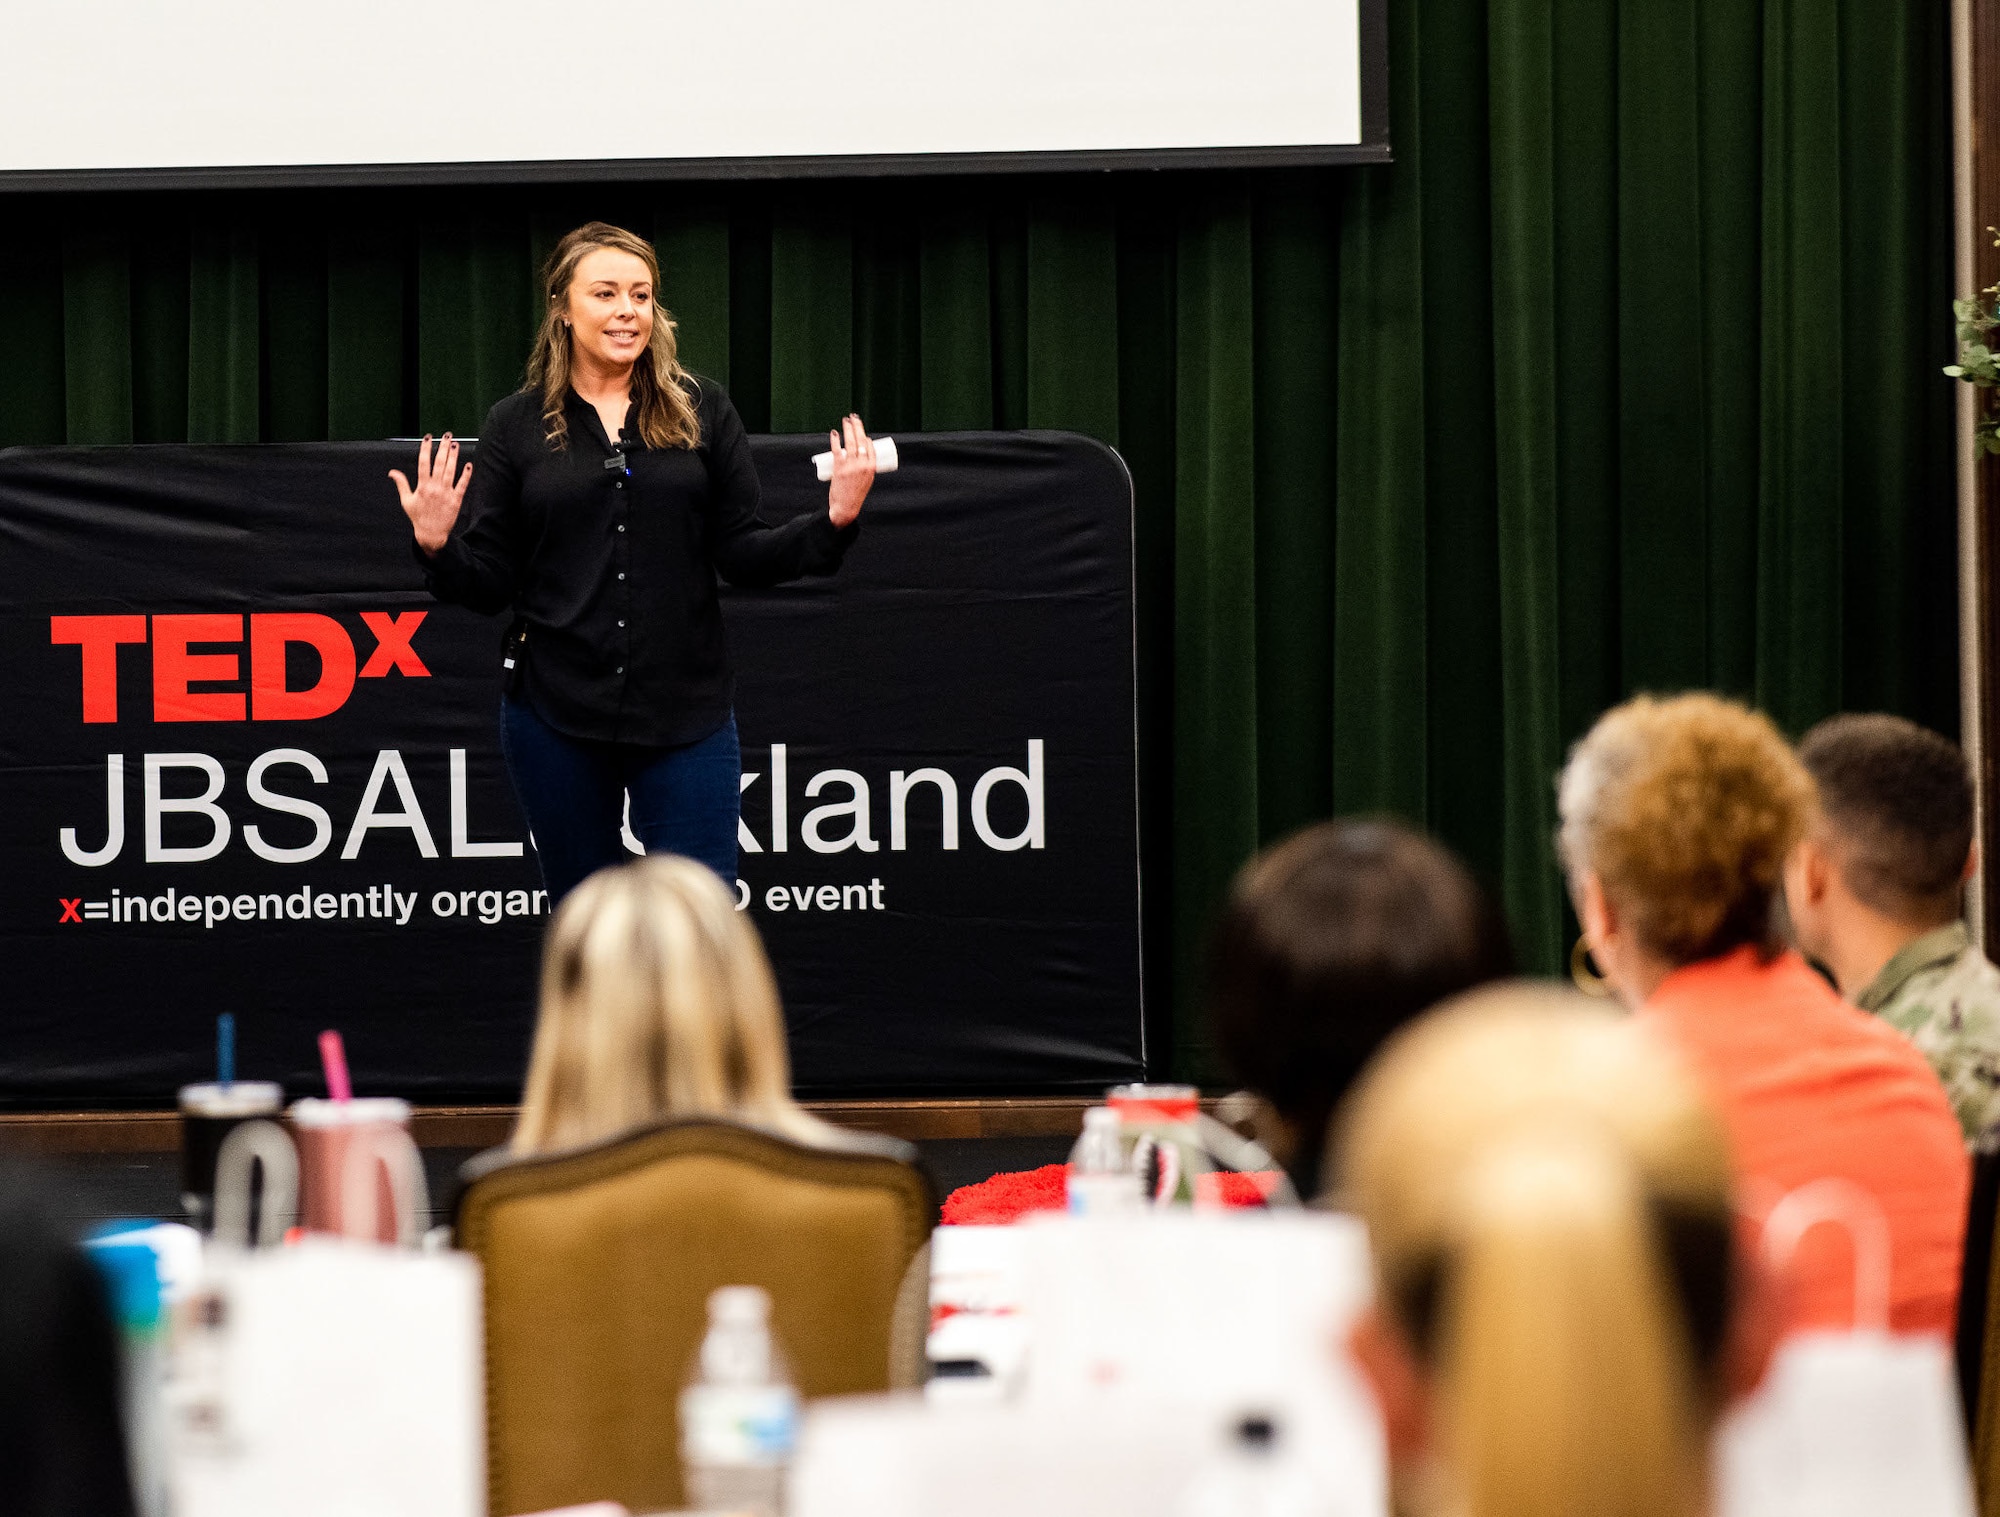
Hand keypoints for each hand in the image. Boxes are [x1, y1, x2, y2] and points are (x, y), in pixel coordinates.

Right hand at [389, 434, 473, 555]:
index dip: (426, 449)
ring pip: (450, 471)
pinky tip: (468, 465)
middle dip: (443, 448)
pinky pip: (462, 485)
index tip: (428, 438)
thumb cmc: (418, 517)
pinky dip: (466, 475)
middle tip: (446, 435)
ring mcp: (446, 493)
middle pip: (439, 463)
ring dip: (453, 457)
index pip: (423, 463)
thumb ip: (401, 484)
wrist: (431, 534)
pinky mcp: (456, 500)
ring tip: (455, 444)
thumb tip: (392, 472)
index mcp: (422, 486)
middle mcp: (434, 487)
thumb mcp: (406, 501)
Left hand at [826, 414, 876, 528]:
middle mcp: (862, 465)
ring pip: (850, 443)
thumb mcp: (866, 481)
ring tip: (846, 421)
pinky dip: (835, 440)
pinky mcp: (839, 468)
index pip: (870, 447)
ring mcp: (851, 466)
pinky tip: (834, 433)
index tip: (863, 434)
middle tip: (854, 418)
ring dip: (848, 429)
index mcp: (871, 468)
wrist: (846, 507)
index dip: (866, 438)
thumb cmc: (855, 495)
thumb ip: (863, 469)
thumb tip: (858, 457)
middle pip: (861, 441)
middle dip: (858, 427)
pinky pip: (837, 450)